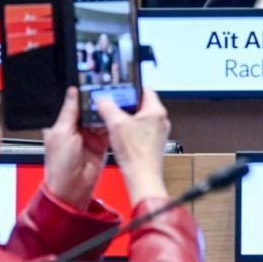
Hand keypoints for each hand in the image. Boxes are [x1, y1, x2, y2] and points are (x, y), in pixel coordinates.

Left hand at [42, 87, 108, 210]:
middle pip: (91, 110)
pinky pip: (110, 129)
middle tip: (111, 92)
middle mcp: (76, 129)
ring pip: (102, 118)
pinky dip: (114, 124)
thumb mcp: (62, 132)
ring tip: (118, 101)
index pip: (76, 104)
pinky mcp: (102, 143)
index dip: (85, 94)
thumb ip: (69, 111)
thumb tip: (72, 91)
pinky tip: (120, 116)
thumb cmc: (60, 164)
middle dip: (99, 103)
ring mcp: (90, 136)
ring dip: (108, 112)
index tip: (96, 83)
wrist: (72, 188)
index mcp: (62, 124)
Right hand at [96, 88, 170, 205]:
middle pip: (141, 103)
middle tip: (111, 101)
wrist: (142, 177)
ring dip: (126, 116)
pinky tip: (118, 133)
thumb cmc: (136, 153)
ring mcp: (158, 132)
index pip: (145, 88)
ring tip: (112, 117)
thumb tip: (102, 98)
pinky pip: (140, 129)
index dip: (131, 85)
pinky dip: (129, 128)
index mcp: (156, 111)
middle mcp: (160, 120)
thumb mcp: (116, 124)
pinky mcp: (152, 142)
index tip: (119, 84)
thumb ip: (107, 107)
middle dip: (125, 102)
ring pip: (140, 116)